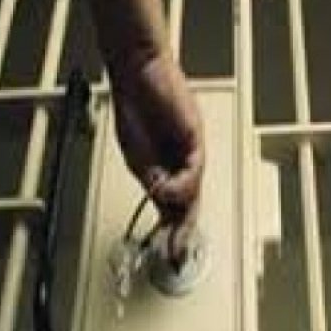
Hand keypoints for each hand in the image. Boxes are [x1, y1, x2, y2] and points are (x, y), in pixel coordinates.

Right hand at [111, 53, 204, 255]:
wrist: (138, 72)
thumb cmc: (135, 105)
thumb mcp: (136, 154)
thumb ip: (150, 178)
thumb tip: (161, 199)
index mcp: (164, 170)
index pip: (173, 208)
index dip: (171, 232)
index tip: (167, 254)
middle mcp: (180, 164)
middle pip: (188, 206)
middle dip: (183, 234)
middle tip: (179, 257)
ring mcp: (189, 152)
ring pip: (193, 193)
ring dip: (181, 215)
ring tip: (173, 232)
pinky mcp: (195, 138)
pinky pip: (192, 170)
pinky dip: (180, 184)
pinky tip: (167, 190)